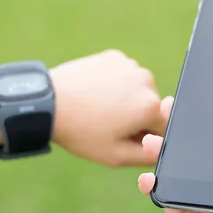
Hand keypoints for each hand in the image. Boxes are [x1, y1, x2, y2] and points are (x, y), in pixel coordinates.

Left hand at [0, 50, 166, 166]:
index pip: (162, 127)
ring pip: (138, 90)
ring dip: (127, 99)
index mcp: (150, 106)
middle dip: (137, 116)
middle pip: (152, 106)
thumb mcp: (116, 156)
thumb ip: (148, 156)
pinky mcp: (115, 56)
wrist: (48, 102)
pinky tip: (95, 92)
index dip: (144, 136)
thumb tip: (163, 148)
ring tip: (99, 108)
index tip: (121, 137)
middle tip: (107, 124)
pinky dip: (115, 83)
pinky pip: (124, 75)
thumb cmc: (81, 132)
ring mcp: (130, 65)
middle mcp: (146, 80)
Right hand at [138, 97, 212, 212]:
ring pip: (178, 166)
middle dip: (182, 127)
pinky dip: (150, 183)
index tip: (208, 98)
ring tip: (150, 139)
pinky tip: (146, 176)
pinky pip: (164, 195)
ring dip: (161, 149)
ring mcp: (204, 201)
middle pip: (201, 149)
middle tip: (170, 107)